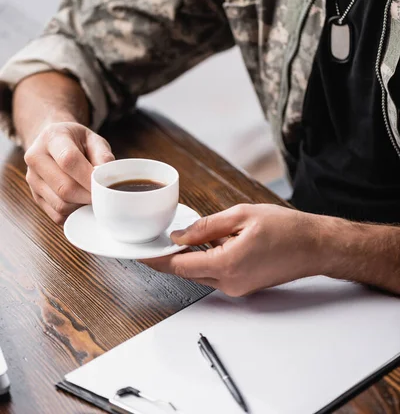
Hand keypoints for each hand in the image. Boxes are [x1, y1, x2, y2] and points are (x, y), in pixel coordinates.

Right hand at [24, 122, 114, 223]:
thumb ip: (103, 155)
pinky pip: (57, 215)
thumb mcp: (93, 139)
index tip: (104, 185)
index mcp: (52, 138)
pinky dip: (74, 213)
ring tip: (93, 196)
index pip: (68, 160)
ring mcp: (32, 179)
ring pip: (60, 204)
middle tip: (103, 194)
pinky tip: (82, 202)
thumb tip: (107, 178)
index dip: (88, 176)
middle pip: (64, 187)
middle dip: (88, 195)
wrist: (53, 143)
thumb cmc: (77, 141)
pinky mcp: (35, 196)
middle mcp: (36, 158)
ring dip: (82, 205)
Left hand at [143, 204, 321, 296]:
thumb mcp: (241, 216)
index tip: (140, 251)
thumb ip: (207, 226)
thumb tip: (180, 235)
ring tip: (181, 236)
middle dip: (169, 256)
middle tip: (154, 240)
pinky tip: (207, 242)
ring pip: (201, 273)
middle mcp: (230, 283)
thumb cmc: (286, 229)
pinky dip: (206, 259)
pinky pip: (216, 273)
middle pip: (187, 272)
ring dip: (189, 257)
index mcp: (227, 265)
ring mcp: (238, 288)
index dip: (156, 258)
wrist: (315, 245)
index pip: (179, 265)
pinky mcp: (244, 286)